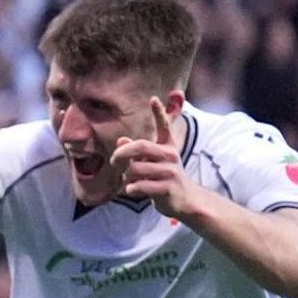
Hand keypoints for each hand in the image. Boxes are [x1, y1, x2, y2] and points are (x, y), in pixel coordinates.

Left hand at [112, 98, 200, 215]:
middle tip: (113, 162)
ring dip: (126, 177)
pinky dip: (130, 189)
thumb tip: (121, 140)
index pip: (164, 126)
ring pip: (134, 169)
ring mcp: (170, 171)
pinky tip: (135, 191)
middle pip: (139, 146)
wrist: (184, 199)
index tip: (153, 98)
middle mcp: (170, 155)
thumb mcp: (152, 163)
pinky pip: (138, 186)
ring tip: (130, 181)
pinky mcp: (167, 187)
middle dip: (121, 154)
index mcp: (167, 147)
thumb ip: (137, 152)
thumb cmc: (163, 178)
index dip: (158, 113)